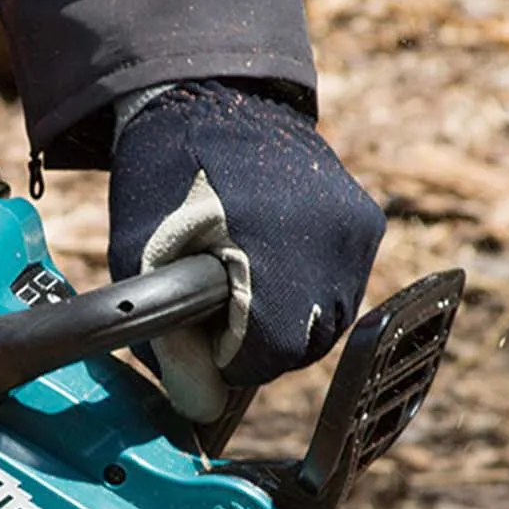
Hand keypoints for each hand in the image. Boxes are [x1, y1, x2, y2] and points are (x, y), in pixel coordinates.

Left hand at [107, 80, 384, 421]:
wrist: (209, 97)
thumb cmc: (163, 179)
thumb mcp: (141, 261)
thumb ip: (168, 344)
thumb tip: (203, 410)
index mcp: (270, 244)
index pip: (267, 357)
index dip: (228, 356)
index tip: (201, 328)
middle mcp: (329, 237)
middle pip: (301, 348)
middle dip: (258, 342)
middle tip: (218, 299)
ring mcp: (356, 230)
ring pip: (327, 326)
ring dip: (285, 320)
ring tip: (243, 275)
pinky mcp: (368, 223)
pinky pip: (342, 290)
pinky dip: (307, 290)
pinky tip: (272, 256)